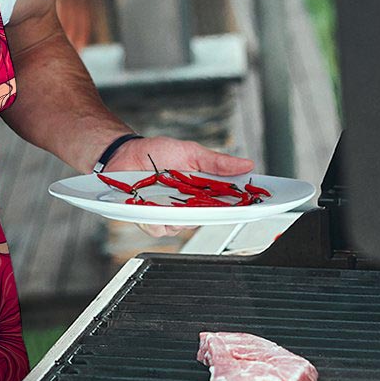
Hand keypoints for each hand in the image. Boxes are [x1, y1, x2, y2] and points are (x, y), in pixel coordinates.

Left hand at [105, 136, 254, 238]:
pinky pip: (158, 228)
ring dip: (177, 214)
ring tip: (167, 194)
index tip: (254, 205)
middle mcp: (188, 206)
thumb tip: (246, 164)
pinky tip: (150, 204)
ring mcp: (169, 214)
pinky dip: (155, 218)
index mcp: (202, 191)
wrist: (125, 154)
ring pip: (182, 227)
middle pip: (207, 219)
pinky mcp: (149, 219)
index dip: (241, 207)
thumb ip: (217, 162)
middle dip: (208, 211)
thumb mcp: (191, 152)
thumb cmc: (157, 153)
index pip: (227, 204)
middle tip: (202, 198)